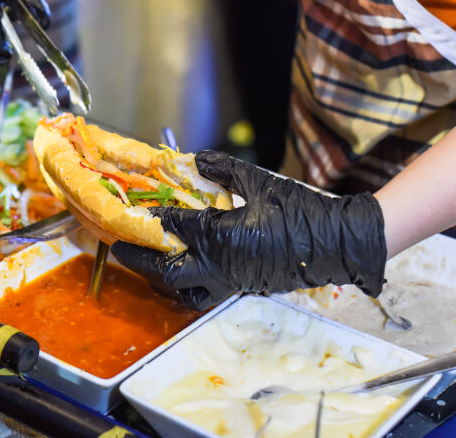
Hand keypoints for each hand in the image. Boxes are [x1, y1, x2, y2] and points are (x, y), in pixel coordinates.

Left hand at [112, 151, 387, 309]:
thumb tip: (197, 160)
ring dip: (160, 280)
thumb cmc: (300, 210)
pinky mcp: (243, 288)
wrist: (337, 243)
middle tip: (118, 249)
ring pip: (184, 292)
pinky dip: (185, 288)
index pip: (174, 228)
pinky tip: (181, 272)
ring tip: (146, 265)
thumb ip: (224, 171)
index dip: (150, 219)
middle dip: (139, 261)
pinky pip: (204, 295)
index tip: (131, 211)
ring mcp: (232, 281)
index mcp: (223, 236)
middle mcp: (222, 265)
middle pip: (167, 271)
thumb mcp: (260, 182)